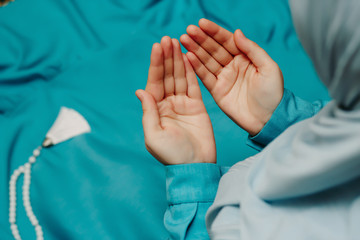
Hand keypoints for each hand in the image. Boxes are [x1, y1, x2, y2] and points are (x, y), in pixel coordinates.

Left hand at [136, 37, 215, 164]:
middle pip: (166, 76)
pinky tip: (188, 58)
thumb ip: (148, 112)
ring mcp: (182, 104)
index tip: (157, 47)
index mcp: (155, 110)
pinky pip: (193, 85)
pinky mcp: (197, 106)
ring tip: (177, 42)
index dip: (155, 65)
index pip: (154, 83)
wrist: (195, 165)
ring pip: (179, 78)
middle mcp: (167, 104)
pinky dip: (191, 72)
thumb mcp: (154, 135)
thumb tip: (140, 90)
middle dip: (166, 58)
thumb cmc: (172, 155)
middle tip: (168, 39)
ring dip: (178, 60)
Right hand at [180, 19, 283, 135]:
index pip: (227, 41)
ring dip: (195, 50)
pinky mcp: (217, 91)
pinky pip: (205, 77)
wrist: (269, 119)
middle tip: (188, 31)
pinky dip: (196, 67)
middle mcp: (233, 66)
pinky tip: (188, 57)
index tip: (201, 23)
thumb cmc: (273, 94)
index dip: (214, 32)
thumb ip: (252, 50)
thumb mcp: (269, 68)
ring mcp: (224, 78)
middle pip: (214, 49)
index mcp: (246, 57)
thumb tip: (236, 32)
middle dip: (201, 39)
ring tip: (183, 40)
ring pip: (207, 61)